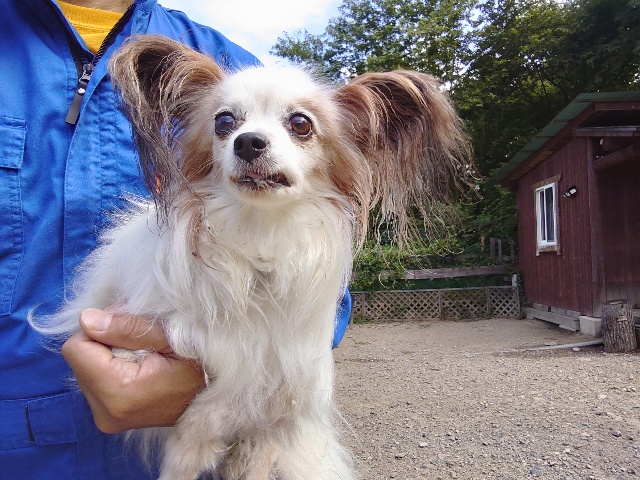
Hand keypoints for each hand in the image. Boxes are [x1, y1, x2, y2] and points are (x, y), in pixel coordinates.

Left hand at [61, 308, 204, 433]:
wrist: (212, 399)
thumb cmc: (199, 365)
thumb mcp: (169, 337)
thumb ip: (127, 327)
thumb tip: (86, 319)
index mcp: (118, 392)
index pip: (76, 348)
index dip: (100, 329)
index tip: (130, 328)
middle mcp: (105, 412)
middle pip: (78, 358)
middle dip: (103, 342)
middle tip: (140, 343)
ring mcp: (105, 419)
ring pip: (84, 368)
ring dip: (106, 356)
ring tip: (141, 356)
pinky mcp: (107, 419)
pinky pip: (93, 381)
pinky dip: (110, 369)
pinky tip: (136, 369)